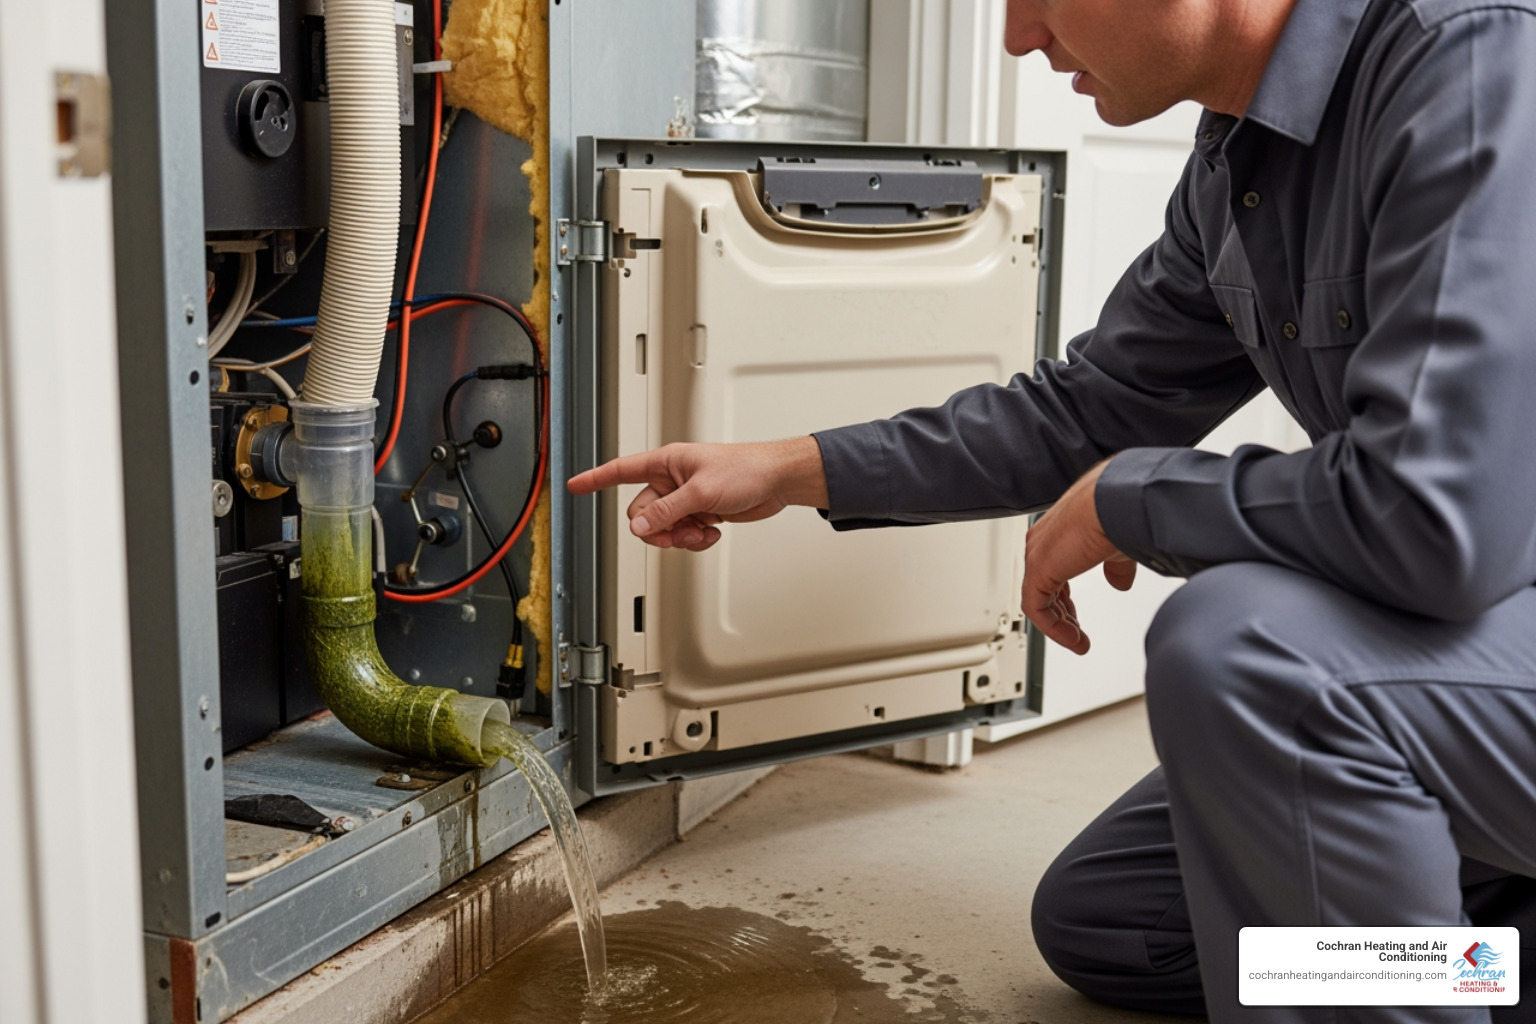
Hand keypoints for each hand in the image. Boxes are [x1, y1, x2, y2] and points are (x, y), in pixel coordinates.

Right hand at [566, 437, 828, 551]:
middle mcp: (672, 480)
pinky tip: (712, 531)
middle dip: (659, 529)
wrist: (776, 481)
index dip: (595, 479)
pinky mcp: (700, 512)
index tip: (574, 486)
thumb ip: (668, 511)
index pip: (620, 470)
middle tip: (679, 532)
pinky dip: (695, 538)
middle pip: (642, 514)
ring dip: (680, 536)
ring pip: (663, 528)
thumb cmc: (746, 469)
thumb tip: (642, 528)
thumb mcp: (702, 492)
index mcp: (666, 463)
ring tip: (702, 531)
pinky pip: (683, 533)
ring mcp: (685, 498)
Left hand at [1022, 460, 1136, 654]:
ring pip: (1038, 600)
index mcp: (1061, 533)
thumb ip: (1116, 568)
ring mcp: (1037, 555)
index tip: (1076, 617)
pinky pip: (1036, 609)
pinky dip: (1053, 628)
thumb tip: (1120, 584)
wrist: (1114, 502)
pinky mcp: (1037, 570)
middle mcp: (1043, 542)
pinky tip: (1072, 639)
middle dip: (1061, 614)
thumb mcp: (1119, 548)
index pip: (1054, 571)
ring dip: (1058, 626)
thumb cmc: (1117, 512)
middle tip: (1075, 632)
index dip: (1065, 598)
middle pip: (1044, 587)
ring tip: (1077, 642)